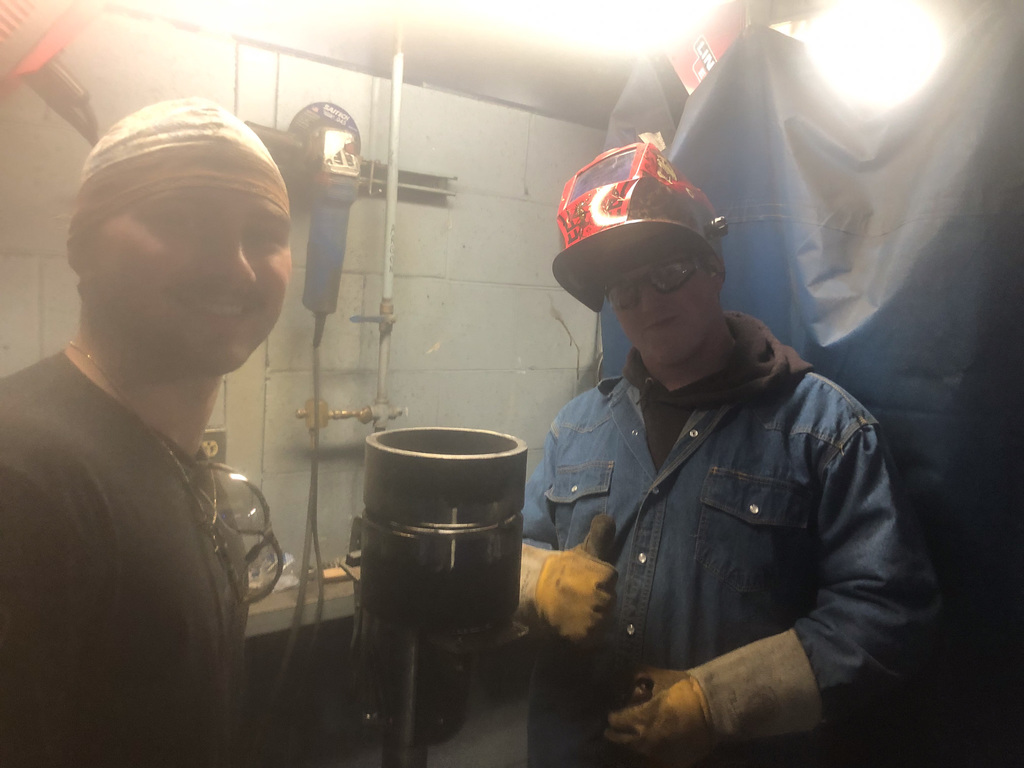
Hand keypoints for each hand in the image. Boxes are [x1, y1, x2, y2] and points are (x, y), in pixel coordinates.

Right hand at [529, 515, 616, 643]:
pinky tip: (574, 623)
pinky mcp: (585, 636)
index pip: (611, 582)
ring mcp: (595, 618)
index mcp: (607, 575)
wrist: (533, 589)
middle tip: (579, 598)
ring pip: (604, 621)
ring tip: (576, 610)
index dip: (599, 583)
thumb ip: (600, 535)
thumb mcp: (582, 550)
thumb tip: (609, 518)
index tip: (584, 582)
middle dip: (598, 601)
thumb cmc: (560, 569)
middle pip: (610, 603)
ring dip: (594, 618)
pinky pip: (594, 638)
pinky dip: (586, 634)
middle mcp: (604, 597)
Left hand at [605, 667, 713, 767]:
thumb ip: (640, 674)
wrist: (714, 708)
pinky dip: (648, 755)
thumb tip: (626, 673)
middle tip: (613, 731)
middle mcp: (646, 739)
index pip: (616, 721)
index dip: (612, 717)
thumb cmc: (686, 690)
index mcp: (641, 718)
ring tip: (630, 740)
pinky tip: (649, 749)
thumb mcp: (661, 677)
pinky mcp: (673, 762)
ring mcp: (659, 754)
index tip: (612, 714)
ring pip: (636, 753)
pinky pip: (654, 761)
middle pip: (621, 741)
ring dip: (630, 746)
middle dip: (615, 734)